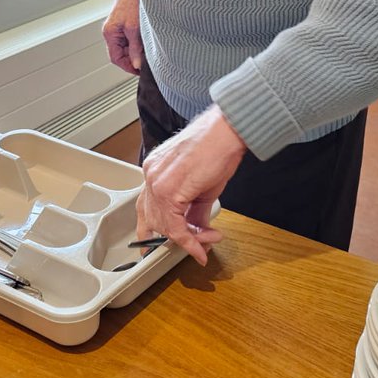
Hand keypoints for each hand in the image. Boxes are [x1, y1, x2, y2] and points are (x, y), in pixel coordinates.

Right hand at [102, 0, 143, 72]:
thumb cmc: (132, 3)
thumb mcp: (134, 29)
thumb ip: (134, 48)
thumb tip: (136, 64)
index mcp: (109, 33)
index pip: (116, 58)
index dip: (127, 66)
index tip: (139, 70)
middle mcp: (111, 32)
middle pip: (120, 53)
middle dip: (133, 59)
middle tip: (146, 61)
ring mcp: (118, 28)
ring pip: (126, 47)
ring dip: (136, 51)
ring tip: (147, 51)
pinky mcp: (125, 24)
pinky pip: (129, 39)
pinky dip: (137, 43)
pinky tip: (145, 42)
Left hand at [137, 104, 246, 264]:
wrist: (227, 131)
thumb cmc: (218, 147)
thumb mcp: (202, 185)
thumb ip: (194, 211)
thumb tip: (196, 230)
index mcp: (155, 170)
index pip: (150, 208)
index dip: (163, 230)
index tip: (179, 242)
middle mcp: (151, 174)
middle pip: (153, 219)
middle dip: (176, 237)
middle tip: (198, 244)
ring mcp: (156, 181)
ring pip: (163, 225)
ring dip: (187, 240)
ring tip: (206, 242)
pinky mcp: (168, 189)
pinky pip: (174, 226)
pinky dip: (189, 240)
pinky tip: (200, 246)